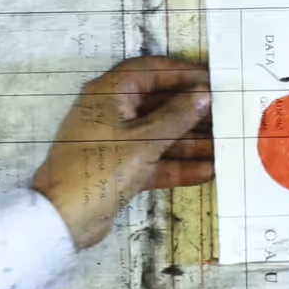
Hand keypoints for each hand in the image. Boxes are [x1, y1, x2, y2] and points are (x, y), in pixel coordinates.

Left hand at [30, 57, 212, 250]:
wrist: (64, 217)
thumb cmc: (98, 169)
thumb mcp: (143, 140)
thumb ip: (177, 116)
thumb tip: (202, 95)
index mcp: (109, 94)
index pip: (149, 71)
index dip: (180, 72)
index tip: (210, 79)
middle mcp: (111, 113)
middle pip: (157, 104)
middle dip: (191, 111)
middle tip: (224, 114)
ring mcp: (115, 142)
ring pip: (158, 134)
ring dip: (189, 141)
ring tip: (223, 145)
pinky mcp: (120, 169)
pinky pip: (153, 160)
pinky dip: (176, 165)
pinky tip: (206, 171)